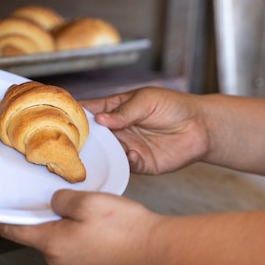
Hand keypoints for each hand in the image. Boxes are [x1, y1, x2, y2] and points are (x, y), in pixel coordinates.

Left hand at [0, 189, 160, 264]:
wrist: (156, 249)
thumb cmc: (123, 227)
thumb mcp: (87, 201)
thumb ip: (61, 199)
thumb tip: (55, 202)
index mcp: (52, 244)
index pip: (13, 232)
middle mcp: (59, 260)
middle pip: (35, 235)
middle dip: (33, 217)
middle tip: (34, 197)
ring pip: (55, 239)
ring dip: (56, 224)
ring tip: (68, 206)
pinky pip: (72, 245)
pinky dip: (71, 231)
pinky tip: (86, 220)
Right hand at [80, 87, 209, 174]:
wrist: (201, 126)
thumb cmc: (173, 106)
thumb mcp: (146, 100)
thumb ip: (123, 111)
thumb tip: (99, 119)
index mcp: (115, 110)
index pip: (90, 112)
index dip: (76, 115)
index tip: (62, 118)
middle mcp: (117, 130)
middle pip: (93, 136)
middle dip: (83, 139)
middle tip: (72, 142)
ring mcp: (127, 147)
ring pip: (106, 153)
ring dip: (101, 154)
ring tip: (97, 153)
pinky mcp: (140, 162)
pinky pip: (127, 164)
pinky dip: (127, 160)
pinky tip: (132, 153)